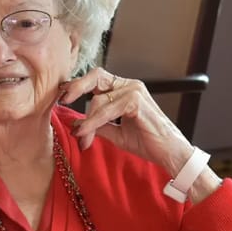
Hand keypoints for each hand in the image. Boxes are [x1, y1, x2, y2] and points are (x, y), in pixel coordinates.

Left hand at [59, 68, 193, 175]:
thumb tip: (76, 124)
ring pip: (99, 99)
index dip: (78, 85)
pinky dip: (94, 122)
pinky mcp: (137, 102)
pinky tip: (86, 133)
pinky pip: (108, 110)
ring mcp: (134, 91)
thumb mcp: (115, 132)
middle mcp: (130, 85)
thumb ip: (97, 124)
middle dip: (76, 87)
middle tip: (62, 100)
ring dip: (86, 120)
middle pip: (96, 77)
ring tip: (80, 136)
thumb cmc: (146, 141)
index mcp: (125, 88)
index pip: (97, 79)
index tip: (62, 95)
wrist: (169, 153)